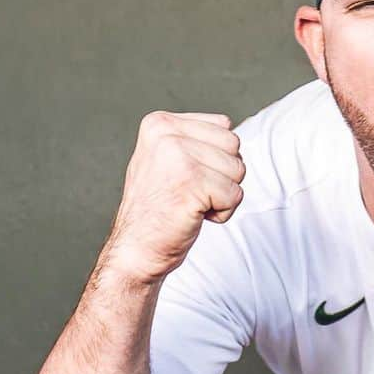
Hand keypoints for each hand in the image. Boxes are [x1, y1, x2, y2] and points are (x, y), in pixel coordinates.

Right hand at [101, 111, 245, 283]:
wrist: (135, 250)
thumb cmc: (157, 209)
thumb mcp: (165, 158)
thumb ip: (193, 138)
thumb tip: (229, 127)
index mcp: (159, 123)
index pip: (224, 127)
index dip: (215, 159)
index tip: (185, 177)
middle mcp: (167, 135)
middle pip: (234, 146)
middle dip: (222, 175)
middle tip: (189, 193)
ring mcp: (178, 158)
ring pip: (238, 170)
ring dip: (222, 195)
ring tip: (190, 203)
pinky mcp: (192, 185)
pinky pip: (235, 195)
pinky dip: (222, 213)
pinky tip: (193, 216)